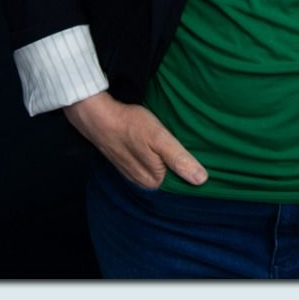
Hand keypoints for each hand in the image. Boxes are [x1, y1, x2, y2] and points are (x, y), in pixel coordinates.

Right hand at [62, 92, 207, 189]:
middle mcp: (143, 183)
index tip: (195, 150)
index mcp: (154, 181)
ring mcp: (132, 174)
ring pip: (158, 167)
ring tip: (166, 141)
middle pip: (170, 174)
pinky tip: (152, 142)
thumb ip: (179, 160)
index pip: (182, 179)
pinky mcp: (126, 163)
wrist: (98, 117)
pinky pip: (146, 162)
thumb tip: (201, 180)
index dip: (189, 163)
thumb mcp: (159, 138)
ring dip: (164, 156)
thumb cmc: (130, 124)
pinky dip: (151, 154)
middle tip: (182, 141)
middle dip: (176, 160)